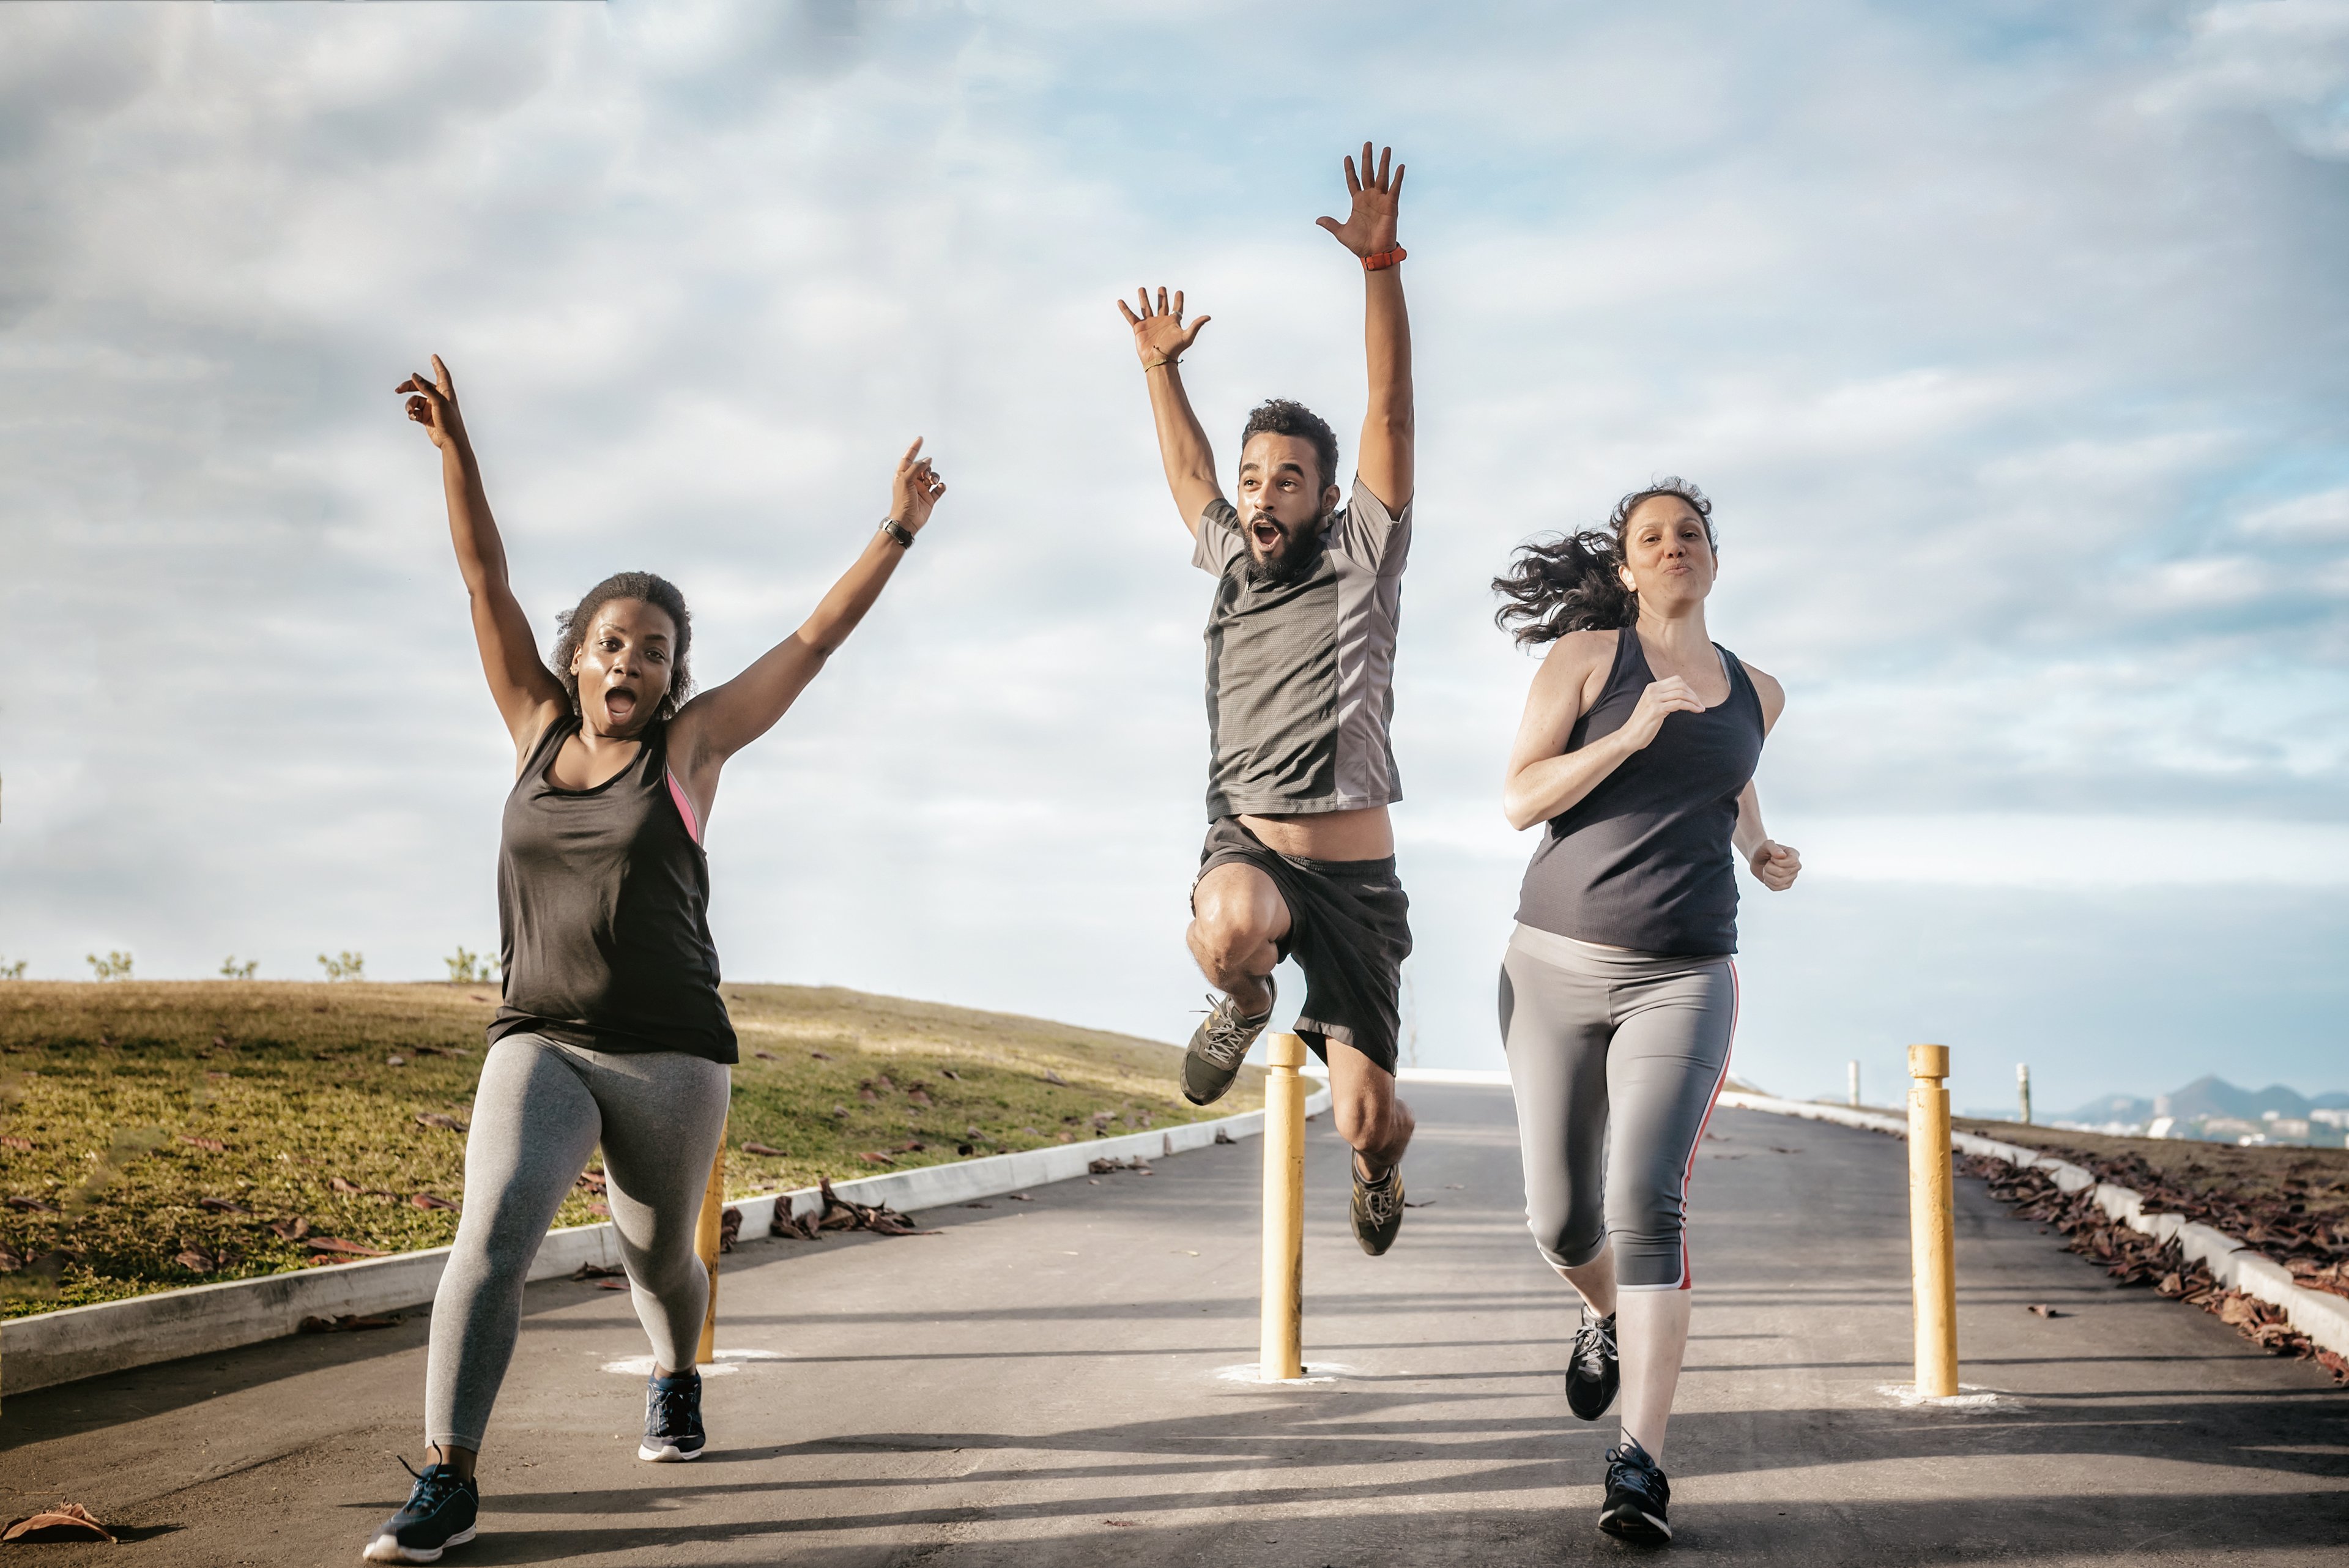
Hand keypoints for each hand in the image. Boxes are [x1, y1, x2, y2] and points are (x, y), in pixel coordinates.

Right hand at [395, 354, 466, 452]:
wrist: (450, 441)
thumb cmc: (449, 421)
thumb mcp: (438, 402)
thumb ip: (426, 388)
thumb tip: (415, 376)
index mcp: (446, 391)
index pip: (442, 374)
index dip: (437, 365)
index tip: (433, 356)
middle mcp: (438, 397)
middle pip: (420, 386)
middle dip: (408, 386)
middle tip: (398, 390)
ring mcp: (431, 407)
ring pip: (414, 400)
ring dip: (409, 405)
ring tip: (411, 412)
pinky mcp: (426, 417)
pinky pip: (413, 410)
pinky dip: (411, 413)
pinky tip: (413, 417)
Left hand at [889, 438, 946, 532]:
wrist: (907, 521)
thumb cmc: (902, 501)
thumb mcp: (906, 480)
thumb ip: (917, 467)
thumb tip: (928, 460)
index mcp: (903, 475)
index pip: (909, 458)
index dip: (914, 448)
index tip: (920, 439)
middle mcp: (912, 481)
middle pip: (923, 467)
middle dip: (927, 467)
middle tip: (926, 474)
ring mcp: (921, 490)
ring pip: (932, 477)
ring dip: (935, 476)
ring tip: (933, 481)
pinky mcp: (929, 499)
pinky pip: (938, 489)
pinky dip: (940, 487)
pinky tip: (939, 487)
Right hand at [1117, 286, 1209, 367]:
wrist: (1159, 360)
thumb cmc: (1174, 350)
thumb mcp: (1187, 336)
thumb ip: (1196, 325)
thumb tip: (1208, 316)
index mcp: (1173, 322)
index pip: (1177, 308)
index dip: (1178, 300)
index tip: (1179, 292)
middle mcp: (1161, 321)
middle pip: (1161, 305)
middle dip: (1162, 296)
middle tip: (1161, 288)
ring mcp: (1149, 323)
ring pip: (1146, 307)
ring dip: (1144, 298)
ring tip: (1142, 288)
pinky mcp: (1139, 328)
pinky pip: (1131, 316)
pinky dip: (1125, 309)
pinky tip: (1120, 301)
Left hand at [1316, 142, 1403, 257]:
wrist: (1373, 254)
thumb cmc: (1359, 244)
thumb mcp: (1341, 232)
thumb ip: (1331, 223)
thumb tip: (1318, 220)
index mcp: (1358, 201)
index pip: (1353, 181)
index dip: (1350, 170)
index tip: (1347, 157)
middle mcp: (1370, 197)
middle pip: (1368, 173)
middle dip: (1367, 158)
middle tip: (1367, 143)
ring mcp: (1381, 200)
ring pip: (1382, 177)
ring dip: (1384, 163)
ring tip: (1386, 148)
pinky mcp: (1391, 205)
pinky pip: (1395, 189)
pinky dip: (1398, 178)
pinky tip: (1400, 166)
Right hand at [1617, 676, 1706, 750]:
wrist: (1630, 736)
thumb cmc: (1643, 724)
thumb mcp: (1653, 705)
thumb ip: (1664, 698)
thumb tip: (1682, 695)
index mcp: (1652, 687)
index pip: (1676, 680)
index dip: (1688, 688)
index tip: (1694, 699)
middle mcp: (1652, 690)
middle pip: (1680, 685)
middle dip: (1693, 694)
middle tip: (1700, 705)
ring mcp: (1653, 699)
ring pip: (1681, 694)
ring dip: (1694, 701)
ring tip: (1700, 709)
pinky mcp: (1656, 710)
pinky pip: (1679, 704)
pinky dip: (1691, 707)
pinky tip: (1696, 711)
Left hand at [1749, 840, 1800, 891]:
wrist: (1757, 858)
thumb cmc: (1763, 850)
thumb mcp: (1766, 844)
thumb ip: (1773, 848)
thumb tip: (1782, 856)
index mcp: (1794, 855)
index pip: (1792, 862)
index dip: (1779, 861)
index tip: (1772, 857)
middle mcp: (1796, 866)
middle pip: (1782, 872)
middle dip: (1769, 868)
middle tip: (1767, 863)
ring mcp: (1792, 877)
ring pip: (1778, 882)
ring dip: (1767, 875)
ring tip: (1766, 869)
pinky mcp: (1785, 885)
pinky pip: (1776, 888)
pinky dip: (1767, 882)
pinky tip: (1767, 876)